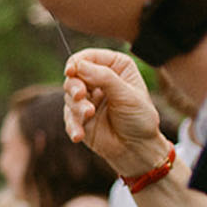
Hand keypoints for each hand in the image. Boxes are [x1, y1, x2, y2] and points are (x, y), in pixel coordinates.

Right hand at [63, 48, 169, 176]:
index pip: (89, 57)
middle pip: (74, 75)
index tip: (71, 71)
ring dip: (77, 107)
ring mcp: (87, 99)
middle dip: (74, 86)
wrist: (136, 149)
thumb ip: (103, 77)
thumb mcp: (126, 94)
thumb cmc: (139, 118)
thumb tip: (77, 65)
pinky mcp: (78, 117)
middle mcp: (98, 80)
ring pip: (69, 96)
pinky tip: (79, 135)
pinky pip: (68, 117)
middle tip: (80, 95)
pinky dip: (72, 125)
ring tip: (89, 116)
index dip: (77, 62)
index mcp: (115, 67)